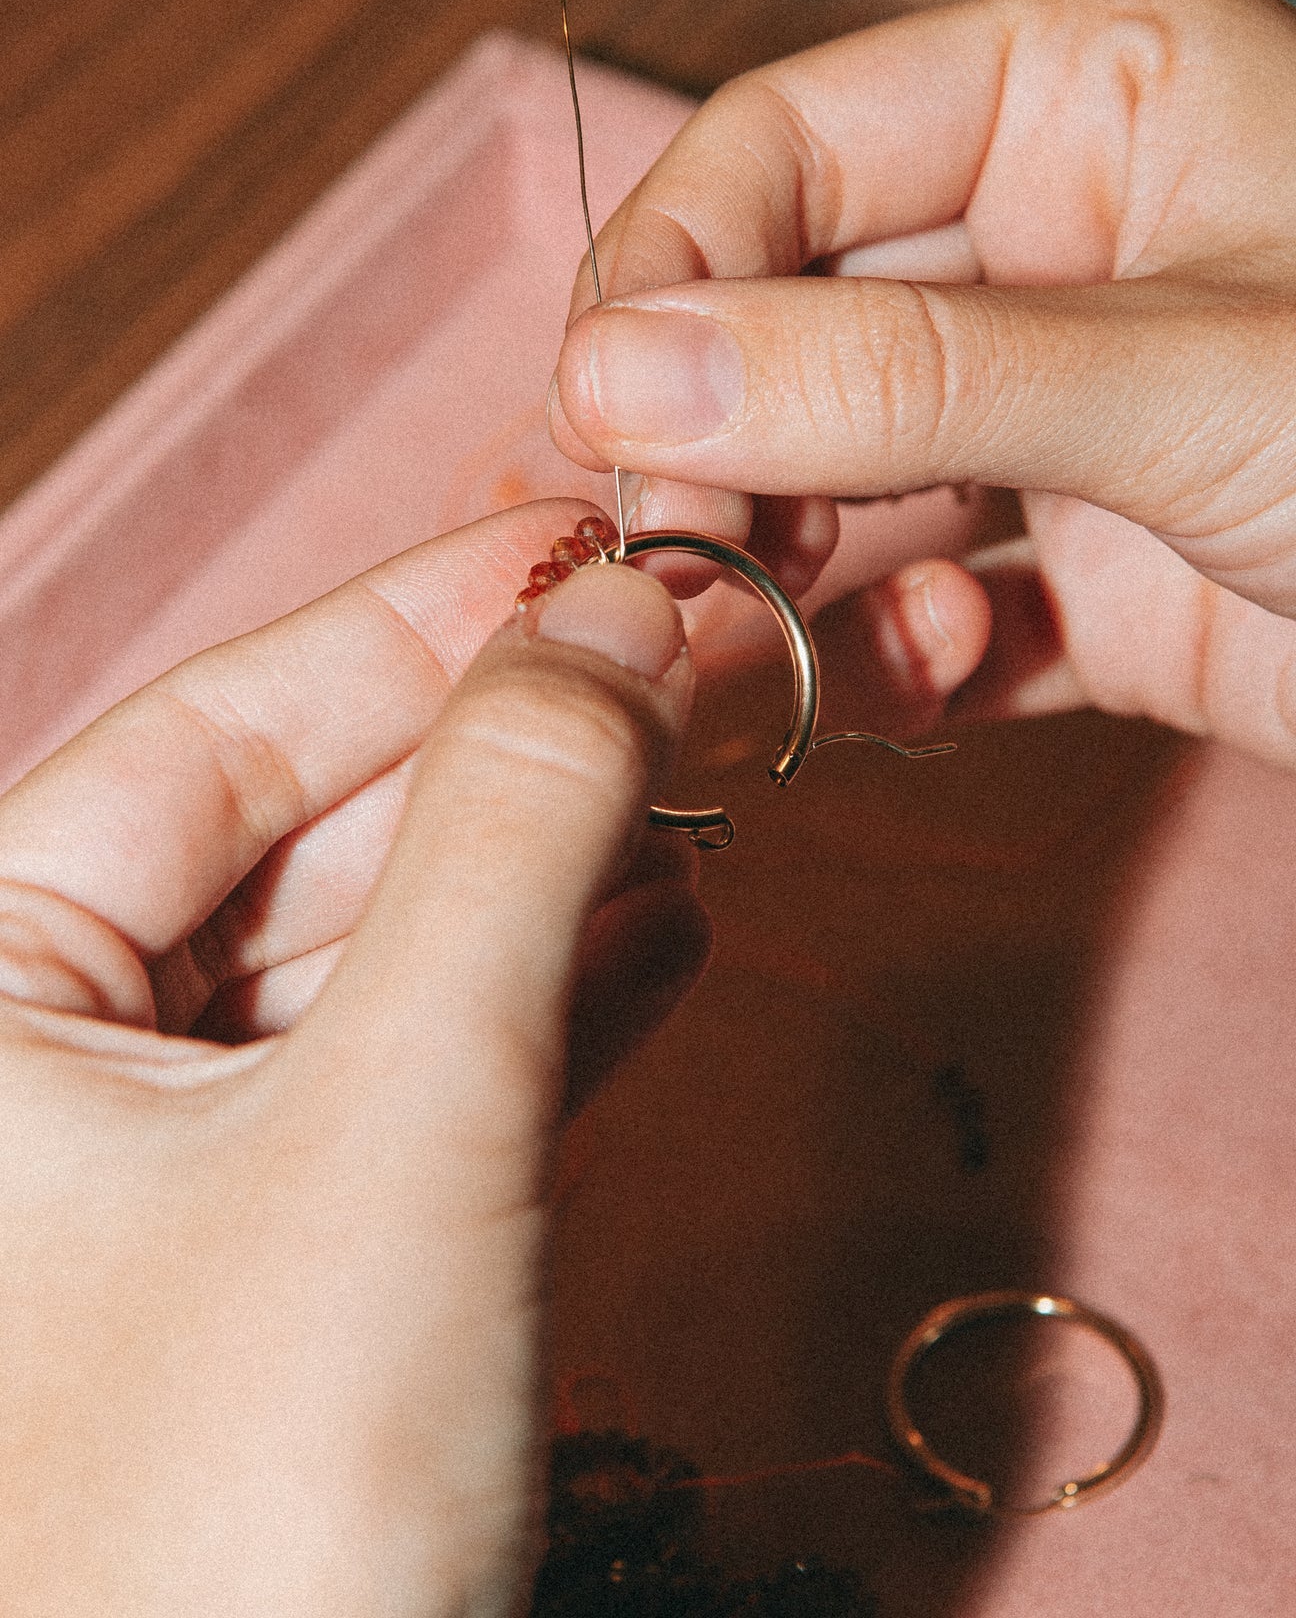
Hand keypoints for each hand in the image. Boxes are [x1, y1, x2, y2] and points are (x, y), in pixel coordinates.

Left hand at [0, 502, 704, 1613]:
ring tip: (696, 773)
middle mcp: (40, 1067)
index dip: (413, 619)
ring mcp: (161, 1174)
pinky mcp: (275, 1268)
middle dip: (504, 744)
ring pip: (368, 954)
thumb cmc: (237, 1516)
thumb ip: (513, 836)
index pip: (211, 733)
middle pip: (299, 832)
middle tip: (681, 654)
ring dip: (542, 868)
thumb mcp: (397, 1114)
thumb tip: (622, 619)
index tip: (583, 540)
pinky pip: (407, 1079)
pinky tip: (659, 934)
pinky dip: (540, 1007)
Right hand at [551, 0, 1295, 765]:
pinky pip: (933, 615)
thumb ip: (899, 373)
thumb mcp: (1188, 374)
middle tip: (640, 555)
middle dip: (709, 448)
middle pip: (791, 325)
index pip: (788, 147)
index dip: (669, 271)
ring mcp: (1074, 425)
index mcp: (1091, 104)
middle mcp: (1064, 254)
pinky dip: (887, 670)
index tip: (591, 407)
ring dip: (779, 575)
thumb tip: (621, 377)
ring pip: (845, 486)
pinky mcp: (1099, 579)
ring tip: (741, 649)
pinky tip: (893, 694)